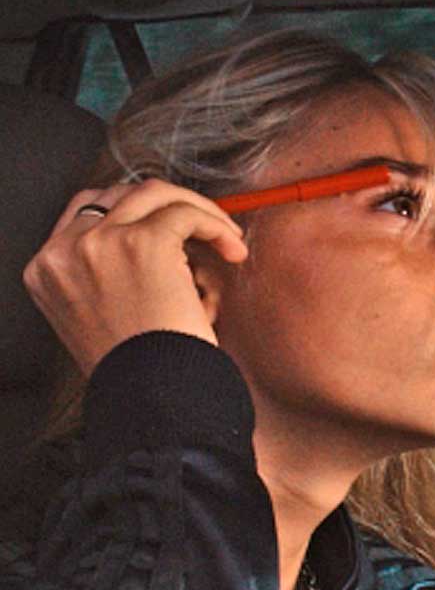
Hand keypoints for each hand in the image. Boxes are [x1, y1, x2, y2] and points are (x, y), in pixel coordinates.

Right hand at [23, 179, 248, 375]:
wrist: (153, 396)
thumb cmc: (140, 369)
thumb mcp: (98, 319)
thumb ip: (104, 278)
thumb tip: (153, 249)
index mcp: (46, 270)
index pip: (85, 213)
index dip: (134, 215)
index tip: (171, 231)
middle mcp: (65, 251)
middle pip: (119, 195)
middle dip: (166, 206)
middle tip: (202, 229)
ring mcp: (101, 242)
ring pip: (155, 193)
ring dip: (198, 210)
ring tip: (227, 238)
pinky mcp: (143, 243)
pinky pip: (187, 213)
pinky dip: (217, 225)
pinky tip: (233, 250)